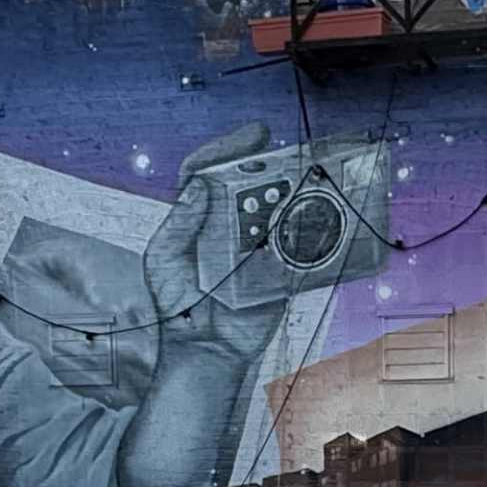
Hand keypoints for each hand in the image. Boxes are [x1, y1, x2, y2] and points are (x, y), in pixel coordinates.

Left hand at [144, 120, 289, 363]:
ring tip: (306, 177)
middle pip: (250, 182)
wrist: (207, 350)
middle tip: (286, 151)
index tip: (251, 136)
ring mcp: (257, 242)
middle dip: (269, 162)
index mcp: (199, 216)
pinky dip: (311, 227)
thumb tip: (199, 186)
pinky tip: (321, 214)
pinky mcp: (280, 265)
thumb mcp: (164, 260)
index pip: (208, 171)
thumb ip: (180, 222)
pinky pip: (299, 241)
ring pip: (277, 205)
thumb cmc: (177, 306)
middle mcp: (229, 223)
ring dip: (293, 189)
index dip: (226, 149)